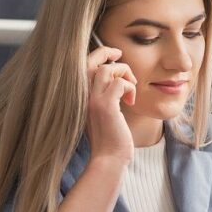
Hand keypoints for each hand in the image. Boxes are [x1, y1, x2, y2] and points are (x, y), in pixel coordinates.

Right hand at [86, 45, 137, 165]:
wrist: (108, 159)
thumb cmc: (109, 139)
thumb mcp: (103, 113)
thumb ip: (103, 96)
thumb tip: (115, 81)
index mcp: (80, 96)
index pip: (84, 65)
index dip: (98, 55)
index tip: (113, 56)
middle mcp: (82, 95)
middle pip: (91, 60)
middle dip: (107, 52)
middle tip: (120, 54)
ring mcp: (92, 100)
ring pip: (107, 69)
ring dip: (124, 73)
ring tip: (131, 89)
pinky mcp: (106, 106)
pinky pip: (120, 83)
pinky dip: (130, 88)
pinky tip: (131, 102)